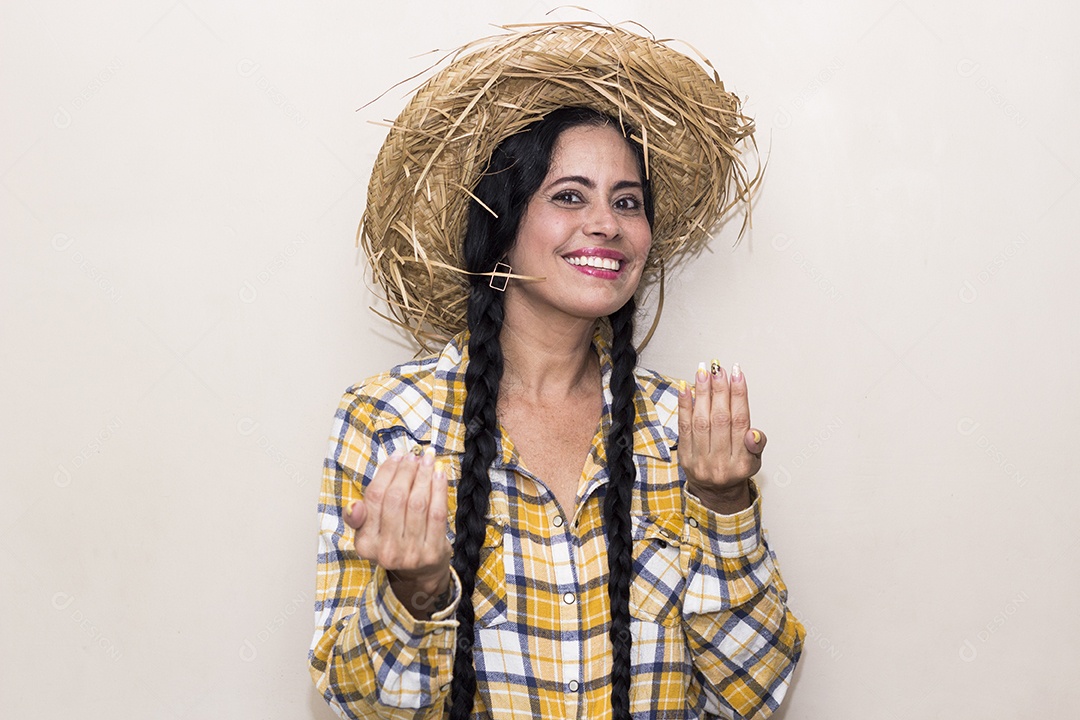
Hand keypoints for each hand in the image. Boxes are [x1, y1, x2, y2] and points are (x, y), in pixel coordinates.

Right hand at [344, 446, 451, 618]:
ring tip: (427, 459)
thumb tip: (354, 507)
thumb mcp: (370, 532)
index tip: (397, 456)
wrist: (420, 573)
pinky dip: (439, 490)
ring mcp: (411, 554)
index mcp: (365, 544)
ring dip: (424, 476)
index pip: (374, 498)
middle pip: (396, 499)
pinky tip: (439, 474)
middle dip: (407, 471)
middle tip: (414, 456)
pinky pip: (437, 513)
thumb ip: (360, 516)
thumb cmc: (393, 542)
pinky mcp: (432, 553)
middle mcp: (386, 551)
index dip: (387, 473)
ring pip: (418, 504)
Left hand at [677, 361, 766, 513]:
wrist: (715, 493)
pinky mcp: (684, 457)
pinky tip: (686, 388)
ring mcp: (700, 460)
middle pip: (720, 418)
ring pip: (701, 421)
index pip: (740, 421)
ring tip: (703, 372)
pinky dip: (684, 406)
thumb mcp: (755, 461)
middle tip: (718, 367)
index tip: (737, 373)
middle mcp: (720, 462)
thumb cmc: (736, 469)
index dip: (739, 395)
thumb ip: (756, 445)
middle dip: (719, 389)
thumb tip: (753, 433)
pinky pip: (684, 427)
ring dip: (701, 393)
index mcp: (742, 462)